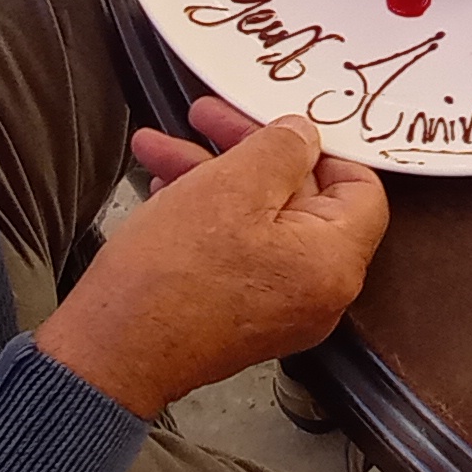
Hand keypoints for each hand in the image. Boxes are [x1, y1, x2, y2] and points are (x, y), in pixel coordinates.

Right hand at [32, 98, 389, 417]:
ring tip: (160, 146)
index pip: (360, 188)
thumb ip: (281, 149)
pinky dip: (204, 212)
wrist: (111, 354)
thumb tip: (304, 135)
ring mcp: (278, 306)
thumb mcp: (231, 186)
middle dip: (246, 149)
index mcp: (333, 261)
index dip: (320, 146)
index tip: (279, 122)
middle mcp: (318, 291)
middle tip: (208, 117)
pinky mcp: (240, 314)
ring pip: (257, 218)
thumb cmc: (171, 277)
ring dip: (212, 173)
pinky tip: (162, 184)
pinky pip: (237, 248)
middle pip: (300, 197)